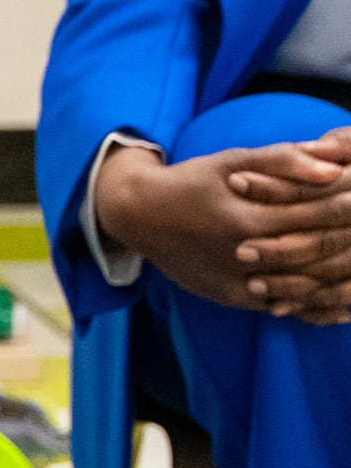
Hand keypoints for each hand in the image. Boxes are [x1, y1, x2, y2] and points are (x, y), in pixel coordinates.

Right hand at [94, 136, 350, 320]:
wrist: (137, 215)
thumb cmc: (192, 182)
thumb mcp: (231, 162)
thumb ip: (283, 160)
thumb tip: (333, 165)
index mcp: (246, 218)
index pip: (315, 214)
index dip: (347, 206)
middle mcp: (244, 254)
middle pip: (316, 252)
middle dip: (349, 240)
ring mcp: (238, 280)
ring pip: (305, 286)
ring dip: (340, 278)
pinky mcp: (233, 297)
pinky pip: (285, 306)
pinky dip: (318, 307)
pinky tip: (343, 305)